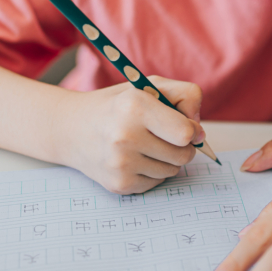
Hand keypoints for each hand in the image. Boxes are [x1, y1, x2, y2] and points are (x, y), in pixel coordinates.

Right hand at [53, 76, 204, 193]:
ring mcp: (120, 164)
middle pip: (184, 155)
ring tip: (144, 144)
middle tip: (163, 135)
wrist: (72, 129)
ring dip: (167, 159)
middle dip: (182, 146)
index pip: (185, 133)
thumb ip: (186, 96)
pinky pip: (157, 183)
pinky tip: (134, 158)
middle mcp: (124, 136)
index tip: (186, 127)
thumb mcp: (150, 86)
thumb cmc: (119, 106)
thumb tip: (200, 133)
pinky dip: (152, 171)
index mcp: (134, 107)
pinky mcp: (119, 184)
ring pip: (172, 171)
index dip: (192, 131)